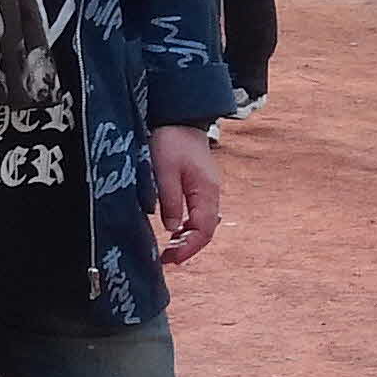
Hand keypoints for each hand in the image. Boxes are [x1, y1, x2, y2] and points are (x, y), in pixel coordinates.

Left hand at [151, 126, 222, 269]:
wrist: (180, 117)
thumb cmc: (172, 140)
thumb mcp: (164, 170)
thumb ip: (169, 200)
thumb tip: (171, 228)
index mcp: (206, 190)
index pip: (204, 229)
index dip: (189, 247)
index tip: (171, 259)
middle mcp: (211, 193)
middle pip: (206, 229)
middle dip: (188, 247)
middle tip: (167, 259)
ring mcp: (207, 189)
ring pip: (203, 223)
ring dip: (188, 238)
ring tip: (169, 250)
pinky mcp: (200, 186)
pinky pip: (198, 213)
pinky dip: (188, 226)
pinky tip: (175, 231)